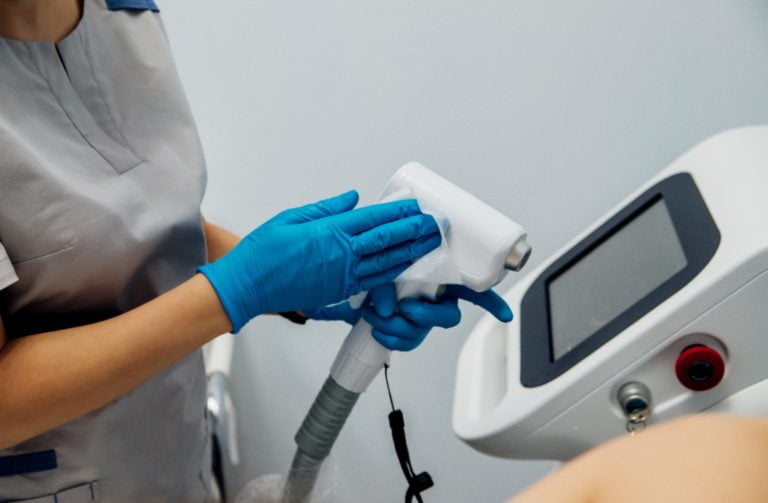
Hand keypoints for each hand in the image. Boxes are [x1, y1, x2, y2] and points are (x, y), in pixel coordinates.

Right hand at [199, 190, 440, 332]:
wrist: (248, 285)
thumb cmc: (264, 252)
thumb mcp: (293, 217)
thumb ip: (326, 208)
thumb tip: (351, 199)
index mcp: (330, 232)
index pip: (374, 219)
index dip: (398, 213)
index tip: (415, 207)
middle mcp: (341, 255)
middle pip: (387, 241)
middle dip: (414, 232)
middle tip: (434, 225)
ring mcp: (342, 277)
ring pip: (385, 264)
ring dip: (410, 253)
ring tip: (428, 244)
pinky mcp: (339, 292)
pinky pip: (373, 282)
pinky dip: (392, 273)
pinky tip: (404, 267)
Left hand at [306, 284, 512, 351]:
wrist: (327, 285)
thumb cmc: (353, 264)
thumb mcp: (367, 254)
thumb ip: (379, 265)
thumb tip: (384, 283)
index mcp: (430, 271)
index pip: (467, 282)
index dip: (489, 299)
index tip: (503, 314)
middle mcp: (427, 295)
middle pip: (449, 315)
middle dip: (429, 316)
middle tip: (407, 309)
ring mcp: (414, 314)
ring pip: (426, 331)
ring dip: (403, 327)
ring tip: (380, 316)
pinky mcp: (399, 329)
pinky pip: (406, 343)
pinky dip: (390, 337)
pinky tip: (378, 328)